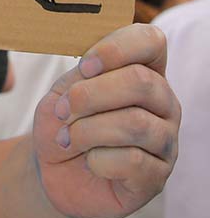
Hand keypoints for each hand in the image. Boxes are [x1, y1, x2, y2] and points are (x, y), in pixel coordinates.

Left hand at [32, 24, 179, 217]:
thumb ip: (82, 76)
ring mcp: (165, 141)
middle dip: (91, 95)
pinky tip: (89, 161)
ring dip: (88, 130)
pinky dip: (98, 160)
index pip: (150, 40)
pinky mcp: (157, 176)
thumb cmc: (63, 123)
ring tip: (67, 138)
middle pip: (141, 82)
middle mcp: (163, 103)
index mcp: (143, 71)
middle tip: (63, 109)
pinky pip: (132, 161)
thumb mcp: (64, 92)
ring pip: (135, 123)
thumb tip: (92, 68)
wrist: (53, 169)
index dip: (116, 49)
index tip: (84, 66)